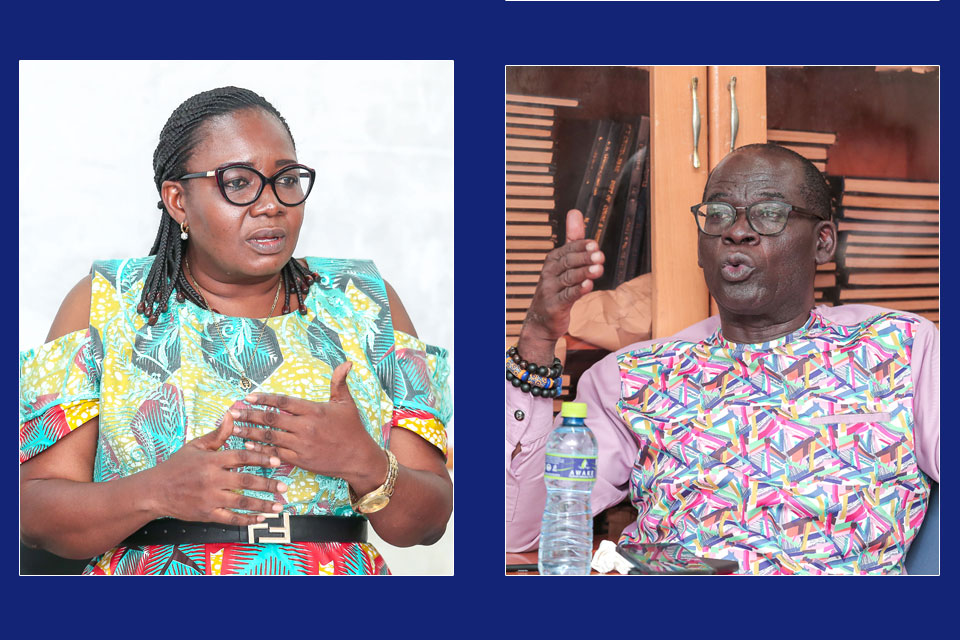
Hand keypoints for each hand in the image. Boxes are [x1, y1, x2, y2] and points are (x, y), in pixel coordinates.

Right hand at [152, 409, 287, 525]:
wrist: (154, 491)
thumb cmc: (177, 466)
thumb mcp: (196, 446)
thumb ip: (218, 434)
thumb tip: (232, 415)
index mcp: (211, 461)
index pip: (241, 457)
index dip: (261, 458)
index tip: (278, 460)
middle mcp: (212, 480)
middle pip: (245, 481)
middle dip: (268, 484)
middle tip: (284, 487)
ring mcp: (209, 498)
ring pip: (241, 502)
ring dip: (262, 504)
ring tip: (279, 506)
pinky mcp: (206, 514)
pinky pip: (231, 518)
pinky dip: (247, 519)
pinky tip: (261, 518)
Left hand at [229, 362, 386, 491]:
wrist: (358, 458)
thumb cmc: (353, 429)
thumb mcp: (346, 403)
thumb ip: (340, 382)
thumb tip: (346, 363)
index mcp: (314, 411)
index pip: (284, 402)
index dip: (265, 399)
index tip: (249, 397)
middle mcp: (305, 427)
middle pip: (271, 419)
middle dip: (250, 415)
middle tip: (233, 412)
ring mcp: (301, 444)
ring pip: (270, 437)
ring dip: (250, 432)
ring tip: (233, 428)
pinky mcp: (300, 460)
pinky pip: (276, 454)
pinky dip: (261, 450)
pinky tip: (249, 445)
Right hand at [518, 209, 603, 361]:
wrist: (542, 320)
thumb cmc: (556, 288)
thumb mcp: (564, 263)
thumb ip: (572, 239)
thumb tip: (575, 212)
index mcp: (553, 260)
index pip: (567, 249)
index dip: (581, 247)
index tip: (594, 245)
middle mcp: (549, 273)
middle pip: (568, 262)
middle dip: (584, 258)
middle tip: (600, 256)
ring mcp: (550, 289)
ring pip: (569, 278)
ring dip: (584, 273)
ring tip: (599, 269)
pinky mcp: (554, 306)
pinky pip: (567, 296)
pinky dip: (578, 290)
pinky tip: (588, 285)